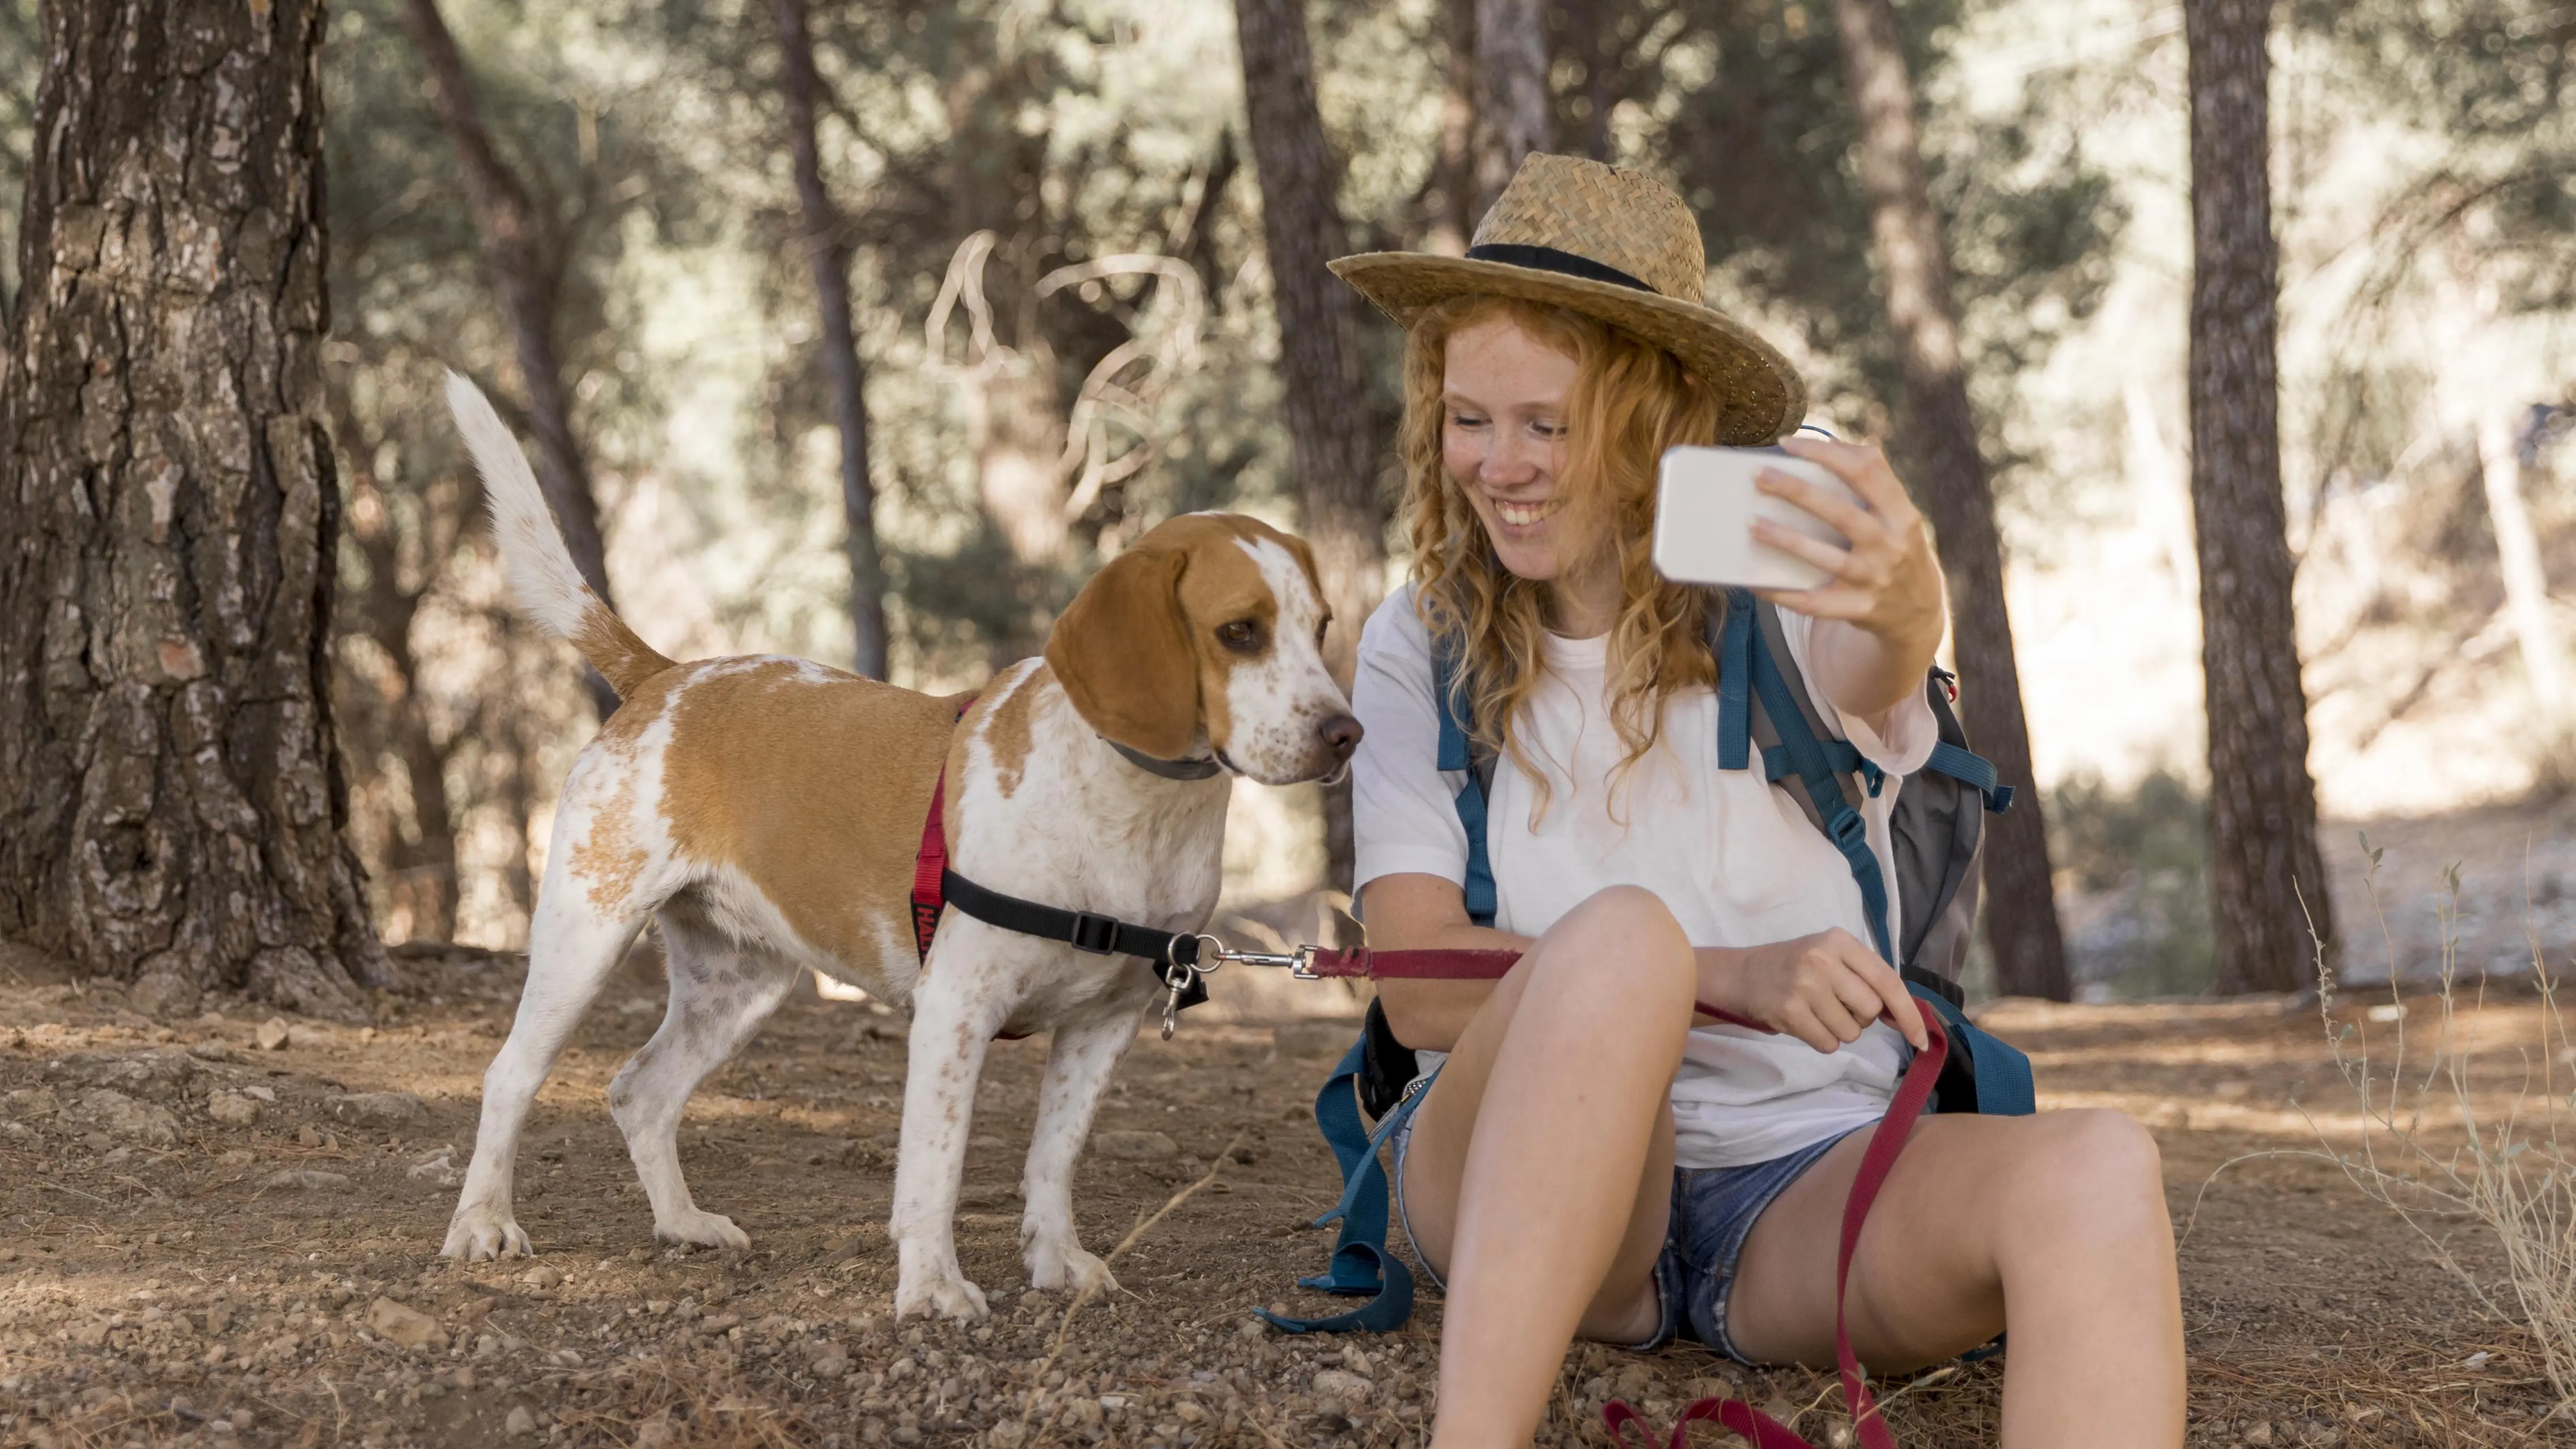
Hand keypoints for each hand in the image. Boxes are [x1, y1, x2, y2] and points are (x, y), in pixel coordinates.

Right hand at [1701, 928, 1927, 1054]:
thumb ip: (1867, 979)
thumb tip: (1907, 1019)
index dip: (1909, 1014)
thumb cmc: (1795, 966)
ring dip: (1839, 1030)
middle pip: (1871, 1010)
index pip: (1888, 981)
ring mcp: (1805, 986)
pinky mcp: (1790, 1012)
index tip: (1921, 1040)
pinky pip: (1828, 1045)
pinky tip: (1804, 1022)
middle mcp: (1824, 960)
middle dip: (1860, 1017)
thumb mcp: (1831, 957)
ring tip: (1816, 1012)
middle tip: (1836, 1005)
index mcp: (1840, 941)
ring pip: (1851, 1031)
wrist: (1742, 974)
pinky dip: (1821, 1041)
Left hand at [1749, 436, 1944, 654]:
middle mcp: (1891, 544)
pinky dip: (1783, 593)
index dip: (1825, 453)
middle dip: (1797, 491)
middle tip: (1759, 476)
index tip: (1787, 444)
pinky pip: (1814, 603)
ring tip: (1751, 523)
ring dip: (1786, 540)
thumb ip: (1872, 477)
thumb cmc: (1895, 546)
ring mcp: (1875, 579)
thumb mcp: (1898, 513)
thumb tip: (1831, 443)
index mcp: (1901, 512)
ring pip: (1826, 558)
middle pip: (1841, 512)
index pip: (1865, 470)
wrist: (1919, 610)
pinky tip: (1755, 582)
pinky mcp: (1859, 609)